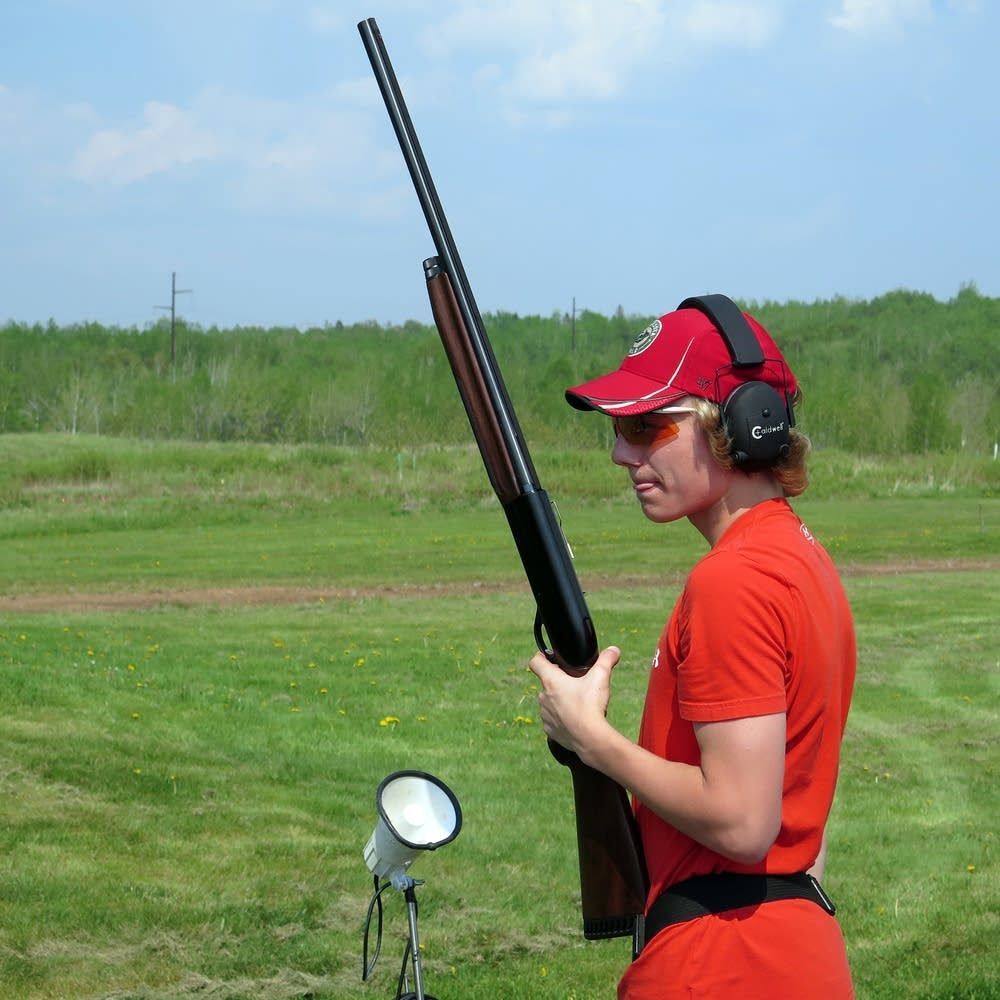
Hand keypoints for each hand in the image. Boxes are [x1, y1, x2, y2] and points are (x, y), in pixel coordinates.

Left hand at [528, 645, 620, 759]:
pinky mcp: (550, 730)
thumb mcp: (600, 677)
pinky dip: (562, 718)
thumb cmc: (590, 706)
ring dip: (560, 701)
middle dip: (559, 682)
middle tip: (576, 684)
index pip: (536, 662)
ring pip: (550, 702)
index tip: (549, 657)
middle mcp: (543, 697)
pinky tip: (575, 719)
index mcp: (551, 681)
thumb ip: (606, 660)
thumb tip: (614, 650)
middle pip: (547, 683)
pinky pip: (553, 720)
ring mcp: (545, 715)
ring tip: (578, 704)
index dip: (541, 656)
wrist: (589, 738)